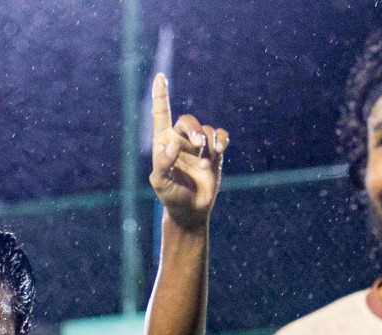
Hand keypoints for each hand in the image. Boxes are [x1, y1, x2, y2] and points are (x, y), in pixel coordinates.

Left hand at [148, 74, 226, 231]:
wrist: (191, 210)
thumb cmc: (170, 197)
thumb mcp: (160, 183)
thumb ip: (162, 164)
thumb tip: (172, 145)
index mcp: (163, 143)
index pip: (161, 114)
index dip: (161, 96)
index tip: (160, 77)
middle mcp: (180, 141)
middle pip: (187, 120)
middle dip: (194, 129)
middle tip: (197, 144)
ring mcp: (198, 147)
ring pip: (206, 129)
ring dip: (208, 142)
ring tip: (207, 160)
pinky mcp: (214, 154)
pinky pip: (220, 137)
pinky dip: (221, 140)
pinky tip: (219, 151)